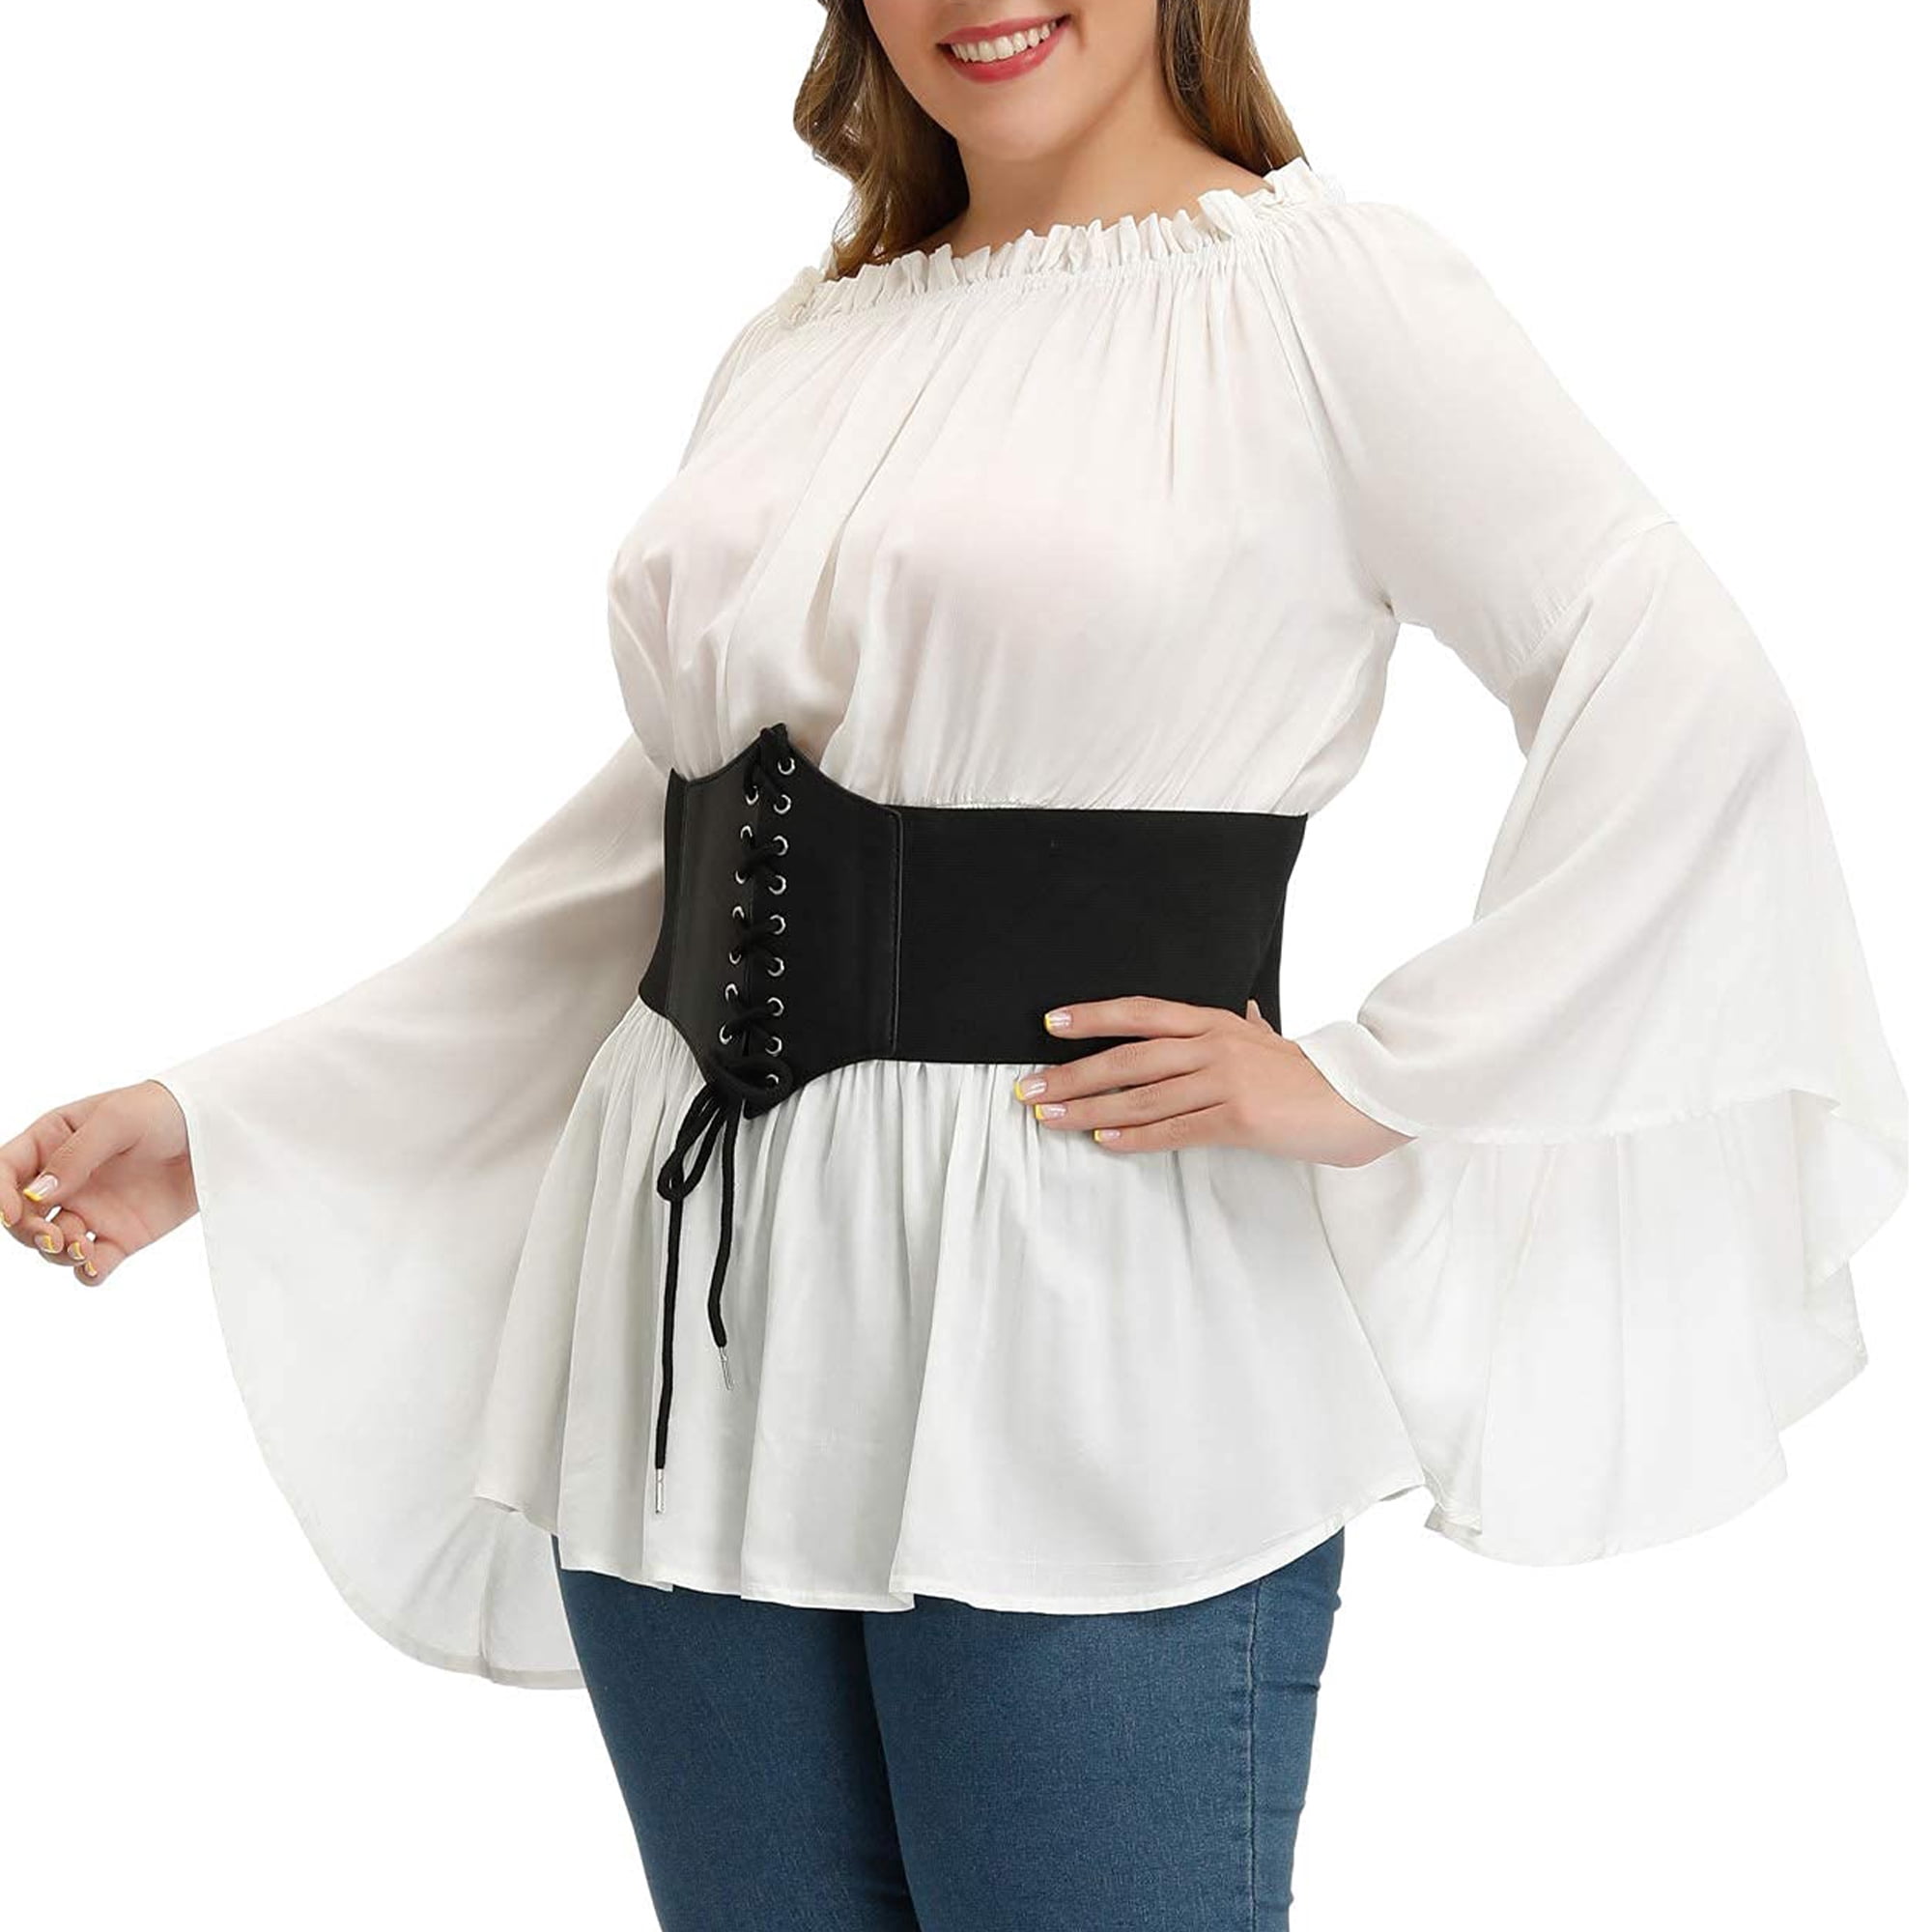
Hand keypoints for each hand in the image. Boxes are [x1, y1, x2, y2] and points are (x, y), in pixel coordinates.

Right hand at [2, 1081, 197, 1282]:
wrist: (215, 1129)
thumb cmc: (163, 1110)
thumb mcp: (118, 1120)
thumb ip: (77, 1156)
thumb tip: (37, 1195)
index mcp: (52, 1143)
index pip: (6, 1172)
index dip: (1, 1196)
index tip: (14, 1214)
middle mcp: (65, 1181)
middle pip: (25, 1218)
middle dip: (29, 1233)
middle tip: (55, 1236)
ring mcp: (92, 1210)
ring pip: (54, 1245)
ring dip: (58, 1254)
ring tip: (82, 1249)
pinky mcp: (122, 1234)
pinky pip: (94, 1264)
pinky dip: (88, 1273)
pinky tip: (94, 1268)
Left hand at [1011, 995, 1413, 1168]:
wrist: (1361, 1100)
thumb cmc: (1312, 1075)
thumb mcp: (1274, 1040)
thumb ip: (1249, 1027)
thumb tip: (1245, 1009)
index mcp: (1215, 1022)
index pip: (1141, 1012)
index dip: (1094, 1016)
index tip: (1050, 1024)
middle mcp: (1213, 1045)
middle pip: (1128, 1056)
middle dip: (1072, 1074)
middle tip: (1027, 1089)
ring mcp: (1226, 1080)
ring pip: (1142, 1096)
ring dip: (1089, 1109)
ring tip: (1050, 1119)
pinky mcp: (1239, 1118)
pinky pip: (1175, 1129)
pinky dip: (1135, 1136)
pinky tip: (1104, 1140)